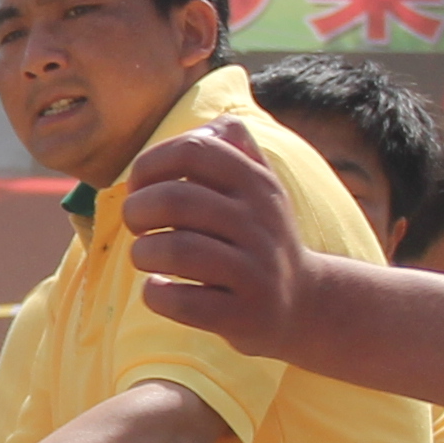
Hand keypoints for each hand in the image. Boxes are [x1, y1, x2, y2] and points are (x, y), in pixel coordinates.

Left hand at [123, 120, 316, 355]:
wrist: (305, 303)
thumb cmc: (260, 237)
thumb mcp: (261, 186)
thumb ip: (235, 147)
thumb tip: (206, 127)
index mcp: (258, 184)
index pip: (194, 149)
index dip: (150, 164)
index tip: (140, 187)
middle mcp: (260, 223)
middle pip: (176, 199)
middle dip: (137, 210)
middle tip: (137, 225)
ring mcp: (254, 271)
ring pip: (176, 250)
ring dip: (142, 253)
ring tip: (146, 257)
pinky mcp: (243, 315)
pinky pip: (181, 301)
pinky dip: (155, 294)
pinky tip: (159, 288)